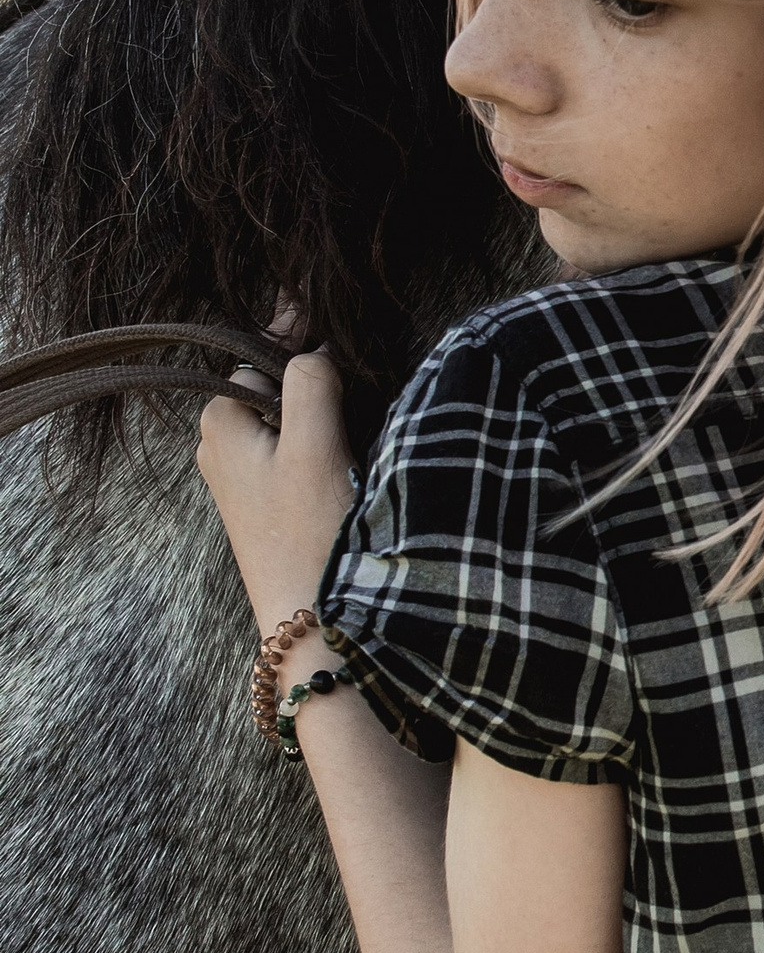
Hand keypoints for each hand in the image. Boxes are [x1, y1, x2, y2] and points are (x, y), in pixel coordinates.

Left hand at [198, 349, 357, 634]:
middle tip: (355, 393)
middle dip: (312, 382)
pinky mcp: (262, 503)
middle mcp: (219, 446)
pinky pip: (288, 451)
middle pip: (272, 386)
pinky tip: (343, 463)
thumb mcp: (313, 447)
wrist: (308, 617)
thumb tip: (314, 348)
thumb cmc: (308, 534)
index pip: (261, 355)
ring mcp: (239, 477)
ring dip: (319, 416)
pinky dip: (316, 445)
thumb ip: (310, 383)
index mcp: (219, 423)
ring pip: (283, 419)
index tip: (339, 335)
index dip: (301, 342)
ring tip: (353, 430)